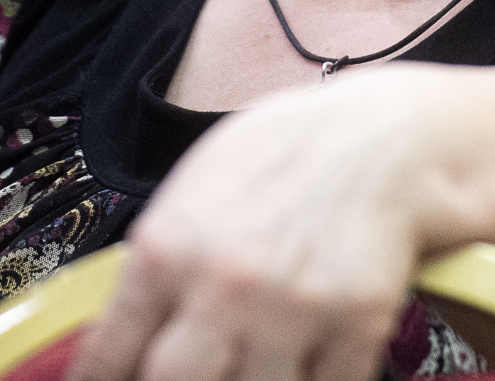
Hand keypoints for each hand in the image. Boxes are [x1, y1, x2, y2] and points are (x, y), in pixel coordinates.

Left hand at [68, 64, 494, 380]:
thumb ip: (157, 264)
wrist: (383, 138)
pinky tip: (299, 363)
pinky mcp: (356, 328)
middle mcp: (224, 285)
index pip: (110, 353)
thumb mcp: (194, 190)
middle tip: (186, 372)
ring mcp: (292, 312)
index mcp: (168, 248)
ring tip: (248, 362)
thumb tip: (125, 337)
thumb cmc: (283, 157)